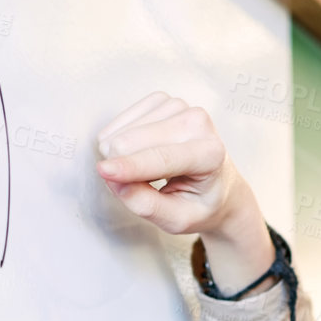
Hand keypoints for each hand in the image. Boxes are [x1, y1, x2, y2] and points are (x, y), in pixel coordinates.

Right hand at [96, 91, 274, 292]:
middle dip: (122, 166)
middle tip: (141, 187)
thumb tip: (114, 180)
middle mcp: (198, 122)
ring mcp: (179, 106)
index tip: (102, 171)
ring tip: (147, 173)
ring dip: (122, 156)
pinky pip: (121, 121)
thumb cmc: (199, 204)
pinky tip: (138, 154)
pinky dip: (119, 141)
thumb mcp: (177, 220)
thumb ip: (146, 204)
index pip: (162, 158)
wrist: (218, 186)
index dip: (130, 166)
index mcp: (211, 153)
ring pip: (124, 130)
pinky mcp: (161, 100)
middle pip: (135, 140)